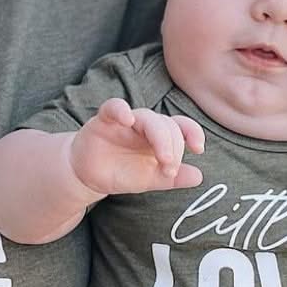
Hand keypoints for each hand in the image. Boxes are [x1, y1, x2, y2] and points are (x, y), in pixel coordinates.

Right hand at [68, 99, 204, 198]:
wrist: (88, 176)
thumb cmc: (120, 173)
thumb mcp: (149, 179)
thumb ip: (172, 178)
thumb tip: (198, 176)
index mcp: (159, 137)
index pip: (181, 126)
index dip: (192, 132)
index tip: (198, 149)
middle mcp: (145, 126)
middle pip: (168, 125)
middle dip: (174, 148)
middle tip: (169, 171)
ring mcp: (125, 121)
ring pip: (148, 117)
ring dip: (160, 137)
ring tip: (163, 159)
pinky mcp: (104, 120)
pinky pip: (114, 107)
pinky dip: (121, 110)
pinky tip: (128, 120)